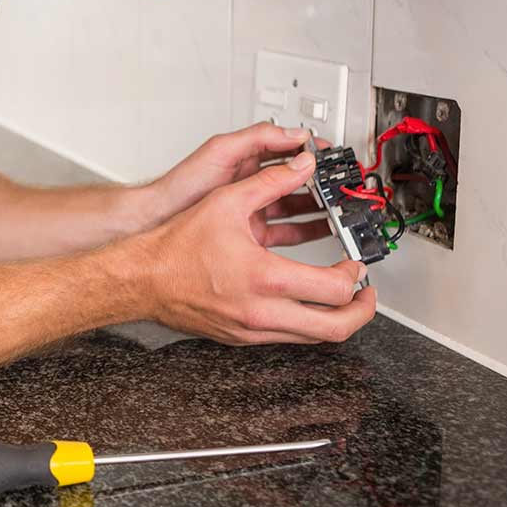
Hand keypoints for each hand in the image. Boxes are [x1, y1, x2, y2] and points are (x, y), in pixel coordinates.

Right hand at [132, 150, 376, 345]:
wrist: (141, 278)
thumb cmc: (175, 247)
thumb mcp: (226, 202)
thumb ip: (270, 182)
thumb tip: (301, 167)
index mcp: (265, 278)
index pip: (334, 289)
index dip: (355, 275)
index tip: (354, 262)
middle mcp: (262, 312)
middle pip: (334, 328)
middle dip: (360, 311)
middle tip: (365, 294)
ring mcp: (252, 330)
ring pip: (312, 338)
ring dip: (334, 320)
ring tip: (340, 300)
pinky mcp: (240, 337)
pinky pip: (287, 337)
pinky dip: (303, 322)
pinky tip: (299, 302)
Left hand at [145, 122, 333, 246]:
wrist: (159, 222)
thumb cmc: (181, 187)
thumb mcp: (220, 151)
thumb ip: (257, 138)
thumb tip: (294, 133)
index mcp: (246, 158)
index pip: (289, 149)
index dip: (312, 150)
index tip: (333, 155)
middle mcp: (251, 182)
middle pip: (296, 178)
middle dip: (321, 180)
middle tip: (342, 184)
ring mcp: (251, 208)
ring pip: (295, 204)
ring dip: (319, 205)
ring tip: (339, 207)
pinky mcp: (250, 232)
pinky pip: (286, 230)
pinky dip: (307, 229)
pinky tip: (322, 230)